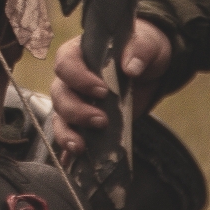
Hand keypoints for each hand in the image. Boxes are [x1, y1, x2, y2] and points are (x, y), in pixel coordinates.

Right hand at [49, 22, 171, 154]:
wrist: (150, 67)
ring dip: (67, 134)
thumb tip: (130, 67)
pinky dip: (68, 151)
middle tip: (101, 121)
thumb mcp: (146, 43)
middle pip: (59, 95)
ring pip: (60, 118)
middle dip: (76, 111)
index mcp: (80, 54)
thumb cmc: (142, 48)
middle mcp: (71, 78)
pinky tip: (71, 165)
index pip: (66, 64)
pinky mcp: (85, 122)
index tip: (102, 91)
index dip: (79, 79)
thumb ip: (138, 49)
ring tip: (81, 148)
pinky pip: (70, 135)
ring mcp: (76, 101)